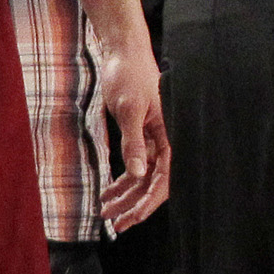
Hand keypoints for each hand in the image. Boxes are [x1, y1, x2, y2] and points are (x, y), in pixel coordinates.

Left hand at [89, 17, 171, 229]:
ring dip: (125, 194)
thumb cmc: (129, 75)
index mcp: (168, 134)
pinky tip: (108, 191)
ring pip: (142, 176)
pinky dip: (122, 179)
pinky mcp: (141, 133)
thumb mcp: (129, 109)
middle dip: (134, 204)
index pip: (163, 178)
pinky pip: (135, 163)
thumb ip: (134, 143)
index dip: (148, 202)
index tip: (130, 219)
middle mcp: (164, 140)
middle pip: (153, 182)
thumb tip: (137, 174)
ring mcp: (153, 138)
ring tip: (105, 210)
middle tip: (114, 222)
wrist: (123, 51)